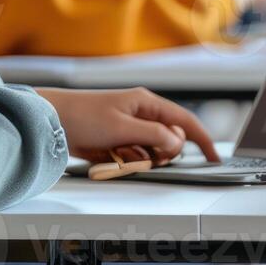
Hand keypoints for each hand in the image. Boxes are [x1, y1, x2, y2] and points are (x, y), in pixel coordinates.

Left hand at [36, 87, 219, 165]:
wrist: (51, 121)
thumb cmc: (82, 116)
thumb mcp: (122, 127)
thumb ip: (153, 135)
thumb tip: (176, 144)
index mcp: (146, 103)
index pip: (184, 121)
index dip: (201, 140)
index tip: (214, 159)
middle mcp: (141, 114)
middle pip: (169, 141)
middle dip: (159, 153)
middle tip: (137, 154)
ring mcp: (130, 128)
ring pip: (152, 152)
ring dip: (140, 159)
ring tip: (116, 153)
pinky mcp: (118, 141)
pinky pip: (135, 158)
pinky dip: (127, 162)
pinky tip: (110, 157)